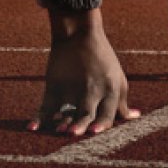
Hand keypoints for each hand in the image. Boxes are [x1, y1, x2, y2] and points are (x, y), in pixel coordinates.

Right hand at [27, 8, 140, 135]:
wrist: (79, 33)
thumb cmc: (102, 59)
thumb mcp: (117, 78)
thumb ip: (123, 102)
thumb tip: (134, 118)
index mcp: (109, 90)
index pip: (106, 112)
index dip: (101, 124)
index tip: (94, 133)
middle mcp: (91, 89)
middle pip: (86, 112)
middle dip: (81, 123)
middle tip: (74, 134)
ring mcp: (72, 87)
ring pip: (66, 110)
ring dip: (63, 121)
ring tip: (60, 130)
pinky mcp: (55, 85)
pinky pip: (45, 105)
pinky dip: (38, 118)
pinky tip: (32, 128)